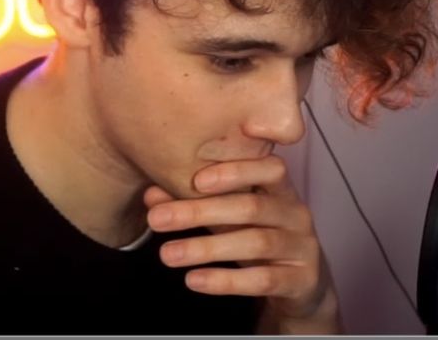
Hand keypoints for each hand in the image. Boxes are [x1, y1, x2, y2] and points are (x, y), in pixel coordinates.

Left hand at [144, 155, 341, 332]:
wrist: (302, 284)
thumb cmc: (258, 235)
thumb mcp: (230, 216)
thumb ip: (195, 200)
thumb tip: (150, 195)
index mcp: (280, 189)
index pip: (268, 168)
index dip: (233, 171)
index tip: (196, 180)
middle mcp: (295, 213)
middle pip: (249, 207)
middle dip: (199, 212)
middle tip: (156, 219)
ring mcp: (302, 248)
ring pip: (254, 243)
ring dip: (205, 248)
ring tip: (167, 254)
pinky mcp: (302, 282)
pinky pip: (263, 279)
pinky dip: (226, 280)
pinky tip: (194, 280)